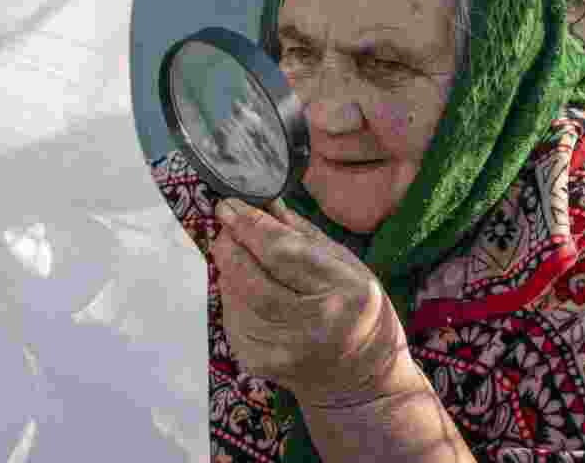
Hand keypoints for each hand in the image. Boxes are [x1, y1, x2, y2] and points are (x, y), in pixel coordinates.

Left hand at [211, 198, 409, 407]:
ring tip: (230, 248)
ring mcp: (284, 350)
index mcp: (345, 293)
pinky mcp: (261, 363)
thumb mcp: (350, 267)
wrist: (360, 381)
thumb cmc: (358, 313)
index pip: (284, 253)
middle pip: (253, 278)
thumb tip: (265, 203)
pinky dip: (229, 294)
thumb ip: (305, 235)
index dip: (251, 226)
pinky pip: (233, 318)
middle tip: (224, 221)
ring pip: (236, 298)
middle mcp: (314, 326)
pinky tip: (238, 282)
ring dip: (227, 268)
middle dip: (231, 244)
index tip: (230, 204)